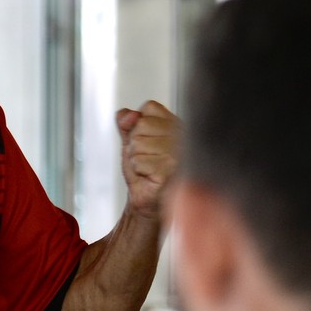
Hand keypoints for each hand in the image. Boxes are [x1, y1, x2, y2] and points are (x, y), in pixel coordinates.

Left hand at [116, 100, 177, 219]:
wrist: (149, 202)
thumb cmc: (145, 172)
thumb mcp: (132, 140)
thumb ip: (127, 122)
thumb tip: (127, 115)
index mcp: (178, 124)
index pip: (150, 108)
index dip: (139, 126)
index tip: (149, 142)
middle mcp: (184, 136)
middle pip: (141, 125)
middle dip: (135, 144)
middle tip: (148, 159)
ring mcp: (180, 153)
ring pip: (138, 143)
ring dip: (137, 159)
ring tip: (149, 169)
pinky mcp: (172, 171)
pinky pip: (139, 161)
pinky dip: (139, 171)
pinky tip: (151, 177)